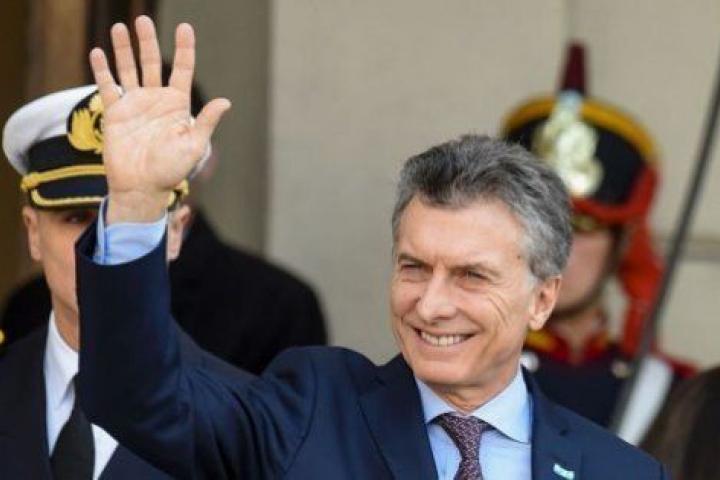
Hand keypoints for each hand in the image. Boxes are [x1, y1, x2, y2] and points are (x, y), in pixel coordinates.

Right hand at [89, 16, 230, 223]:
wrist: (142, 187)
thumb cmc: (171, 171)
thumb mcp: (194, 146)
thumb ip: (206, 122)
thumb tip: (226, 102)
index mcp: (177, 105)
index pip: (183, 70)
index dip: (185, 49)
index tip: (185, 27)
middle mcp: (156, 100)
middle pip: (152, 63)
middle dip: (148, 41)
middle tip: (142, 20)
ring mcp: (135, 105)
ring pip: (129, 69)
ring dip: (124, 49)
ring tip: (120, 28)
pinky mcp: (115, 114)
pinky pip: (107, 87)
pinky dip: (102, 70)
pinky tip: (98, 53)